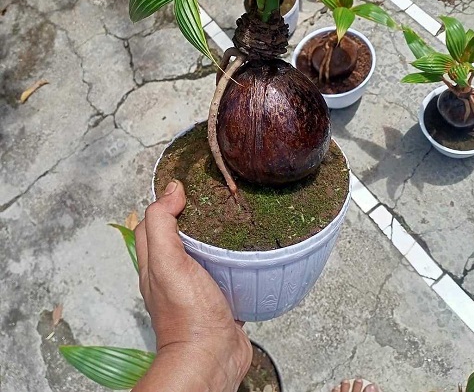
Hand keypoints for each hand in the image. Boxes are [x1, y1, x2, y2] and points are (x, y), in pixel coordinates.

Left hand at [133, 179, 251, 391]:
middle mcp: (174, 273)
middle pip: (182, 233)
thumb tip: (171, 189)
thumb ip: (162, 224)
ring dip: (218, 235)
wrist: (212, 359)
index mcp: (155, 262)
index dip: (167, 200)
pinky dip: (235, 257)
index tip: (190, 184)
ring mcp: (198, 285)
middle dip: (196, 213)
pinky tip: (250, 249)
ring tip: (237, 216)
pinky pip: (227, 270)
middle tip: (218, 197)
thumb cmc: (188, 315)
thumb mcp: (167, 262)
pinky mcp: (221, 297)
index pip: (154, 221)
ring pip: (205, 250)